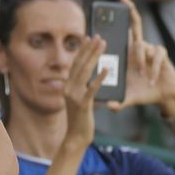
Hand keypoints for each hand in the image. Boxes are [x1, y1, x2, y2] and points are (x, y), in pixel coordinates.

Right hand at [60, 34, 105, 151]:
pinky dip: (99, 78)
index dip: (82, 50)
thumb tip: (90, 76)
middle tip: (99, 37)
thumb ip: (83, 88)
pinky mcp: (83, 105)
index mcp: (68, 86)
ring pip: (85, 72)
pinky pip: (92, 89)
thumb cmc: (82, 119)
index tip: (89, 38)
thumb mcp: (81, 100)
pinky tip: (107, 69)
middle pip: (80, 64)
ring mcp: (74, 96)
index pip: (76, 64)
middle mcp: (68, 88)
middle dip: (89, 49)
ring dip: (94, 58)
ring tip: (103, 46)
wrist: (77, 137)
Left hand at [111, 0, 174, 113]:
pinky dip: (153, 68)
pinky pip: (156, 56)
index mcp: (128, 55)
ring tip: (143, 75)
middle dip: (131, 12)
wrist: (164, 97)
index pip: (122, 34)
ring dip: (141, 59)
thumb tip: (108, 107)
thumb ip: (118, 101)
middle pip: (136, 26)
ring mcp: (151, 51)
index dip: (117, 21)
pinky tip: (152, 78)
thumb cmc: (144, 93)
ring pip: (142, 46)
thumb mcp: (129, 97)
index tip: (112, 7)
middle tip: (125, 1)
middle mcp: (140, 49)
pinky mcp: (162, 56)